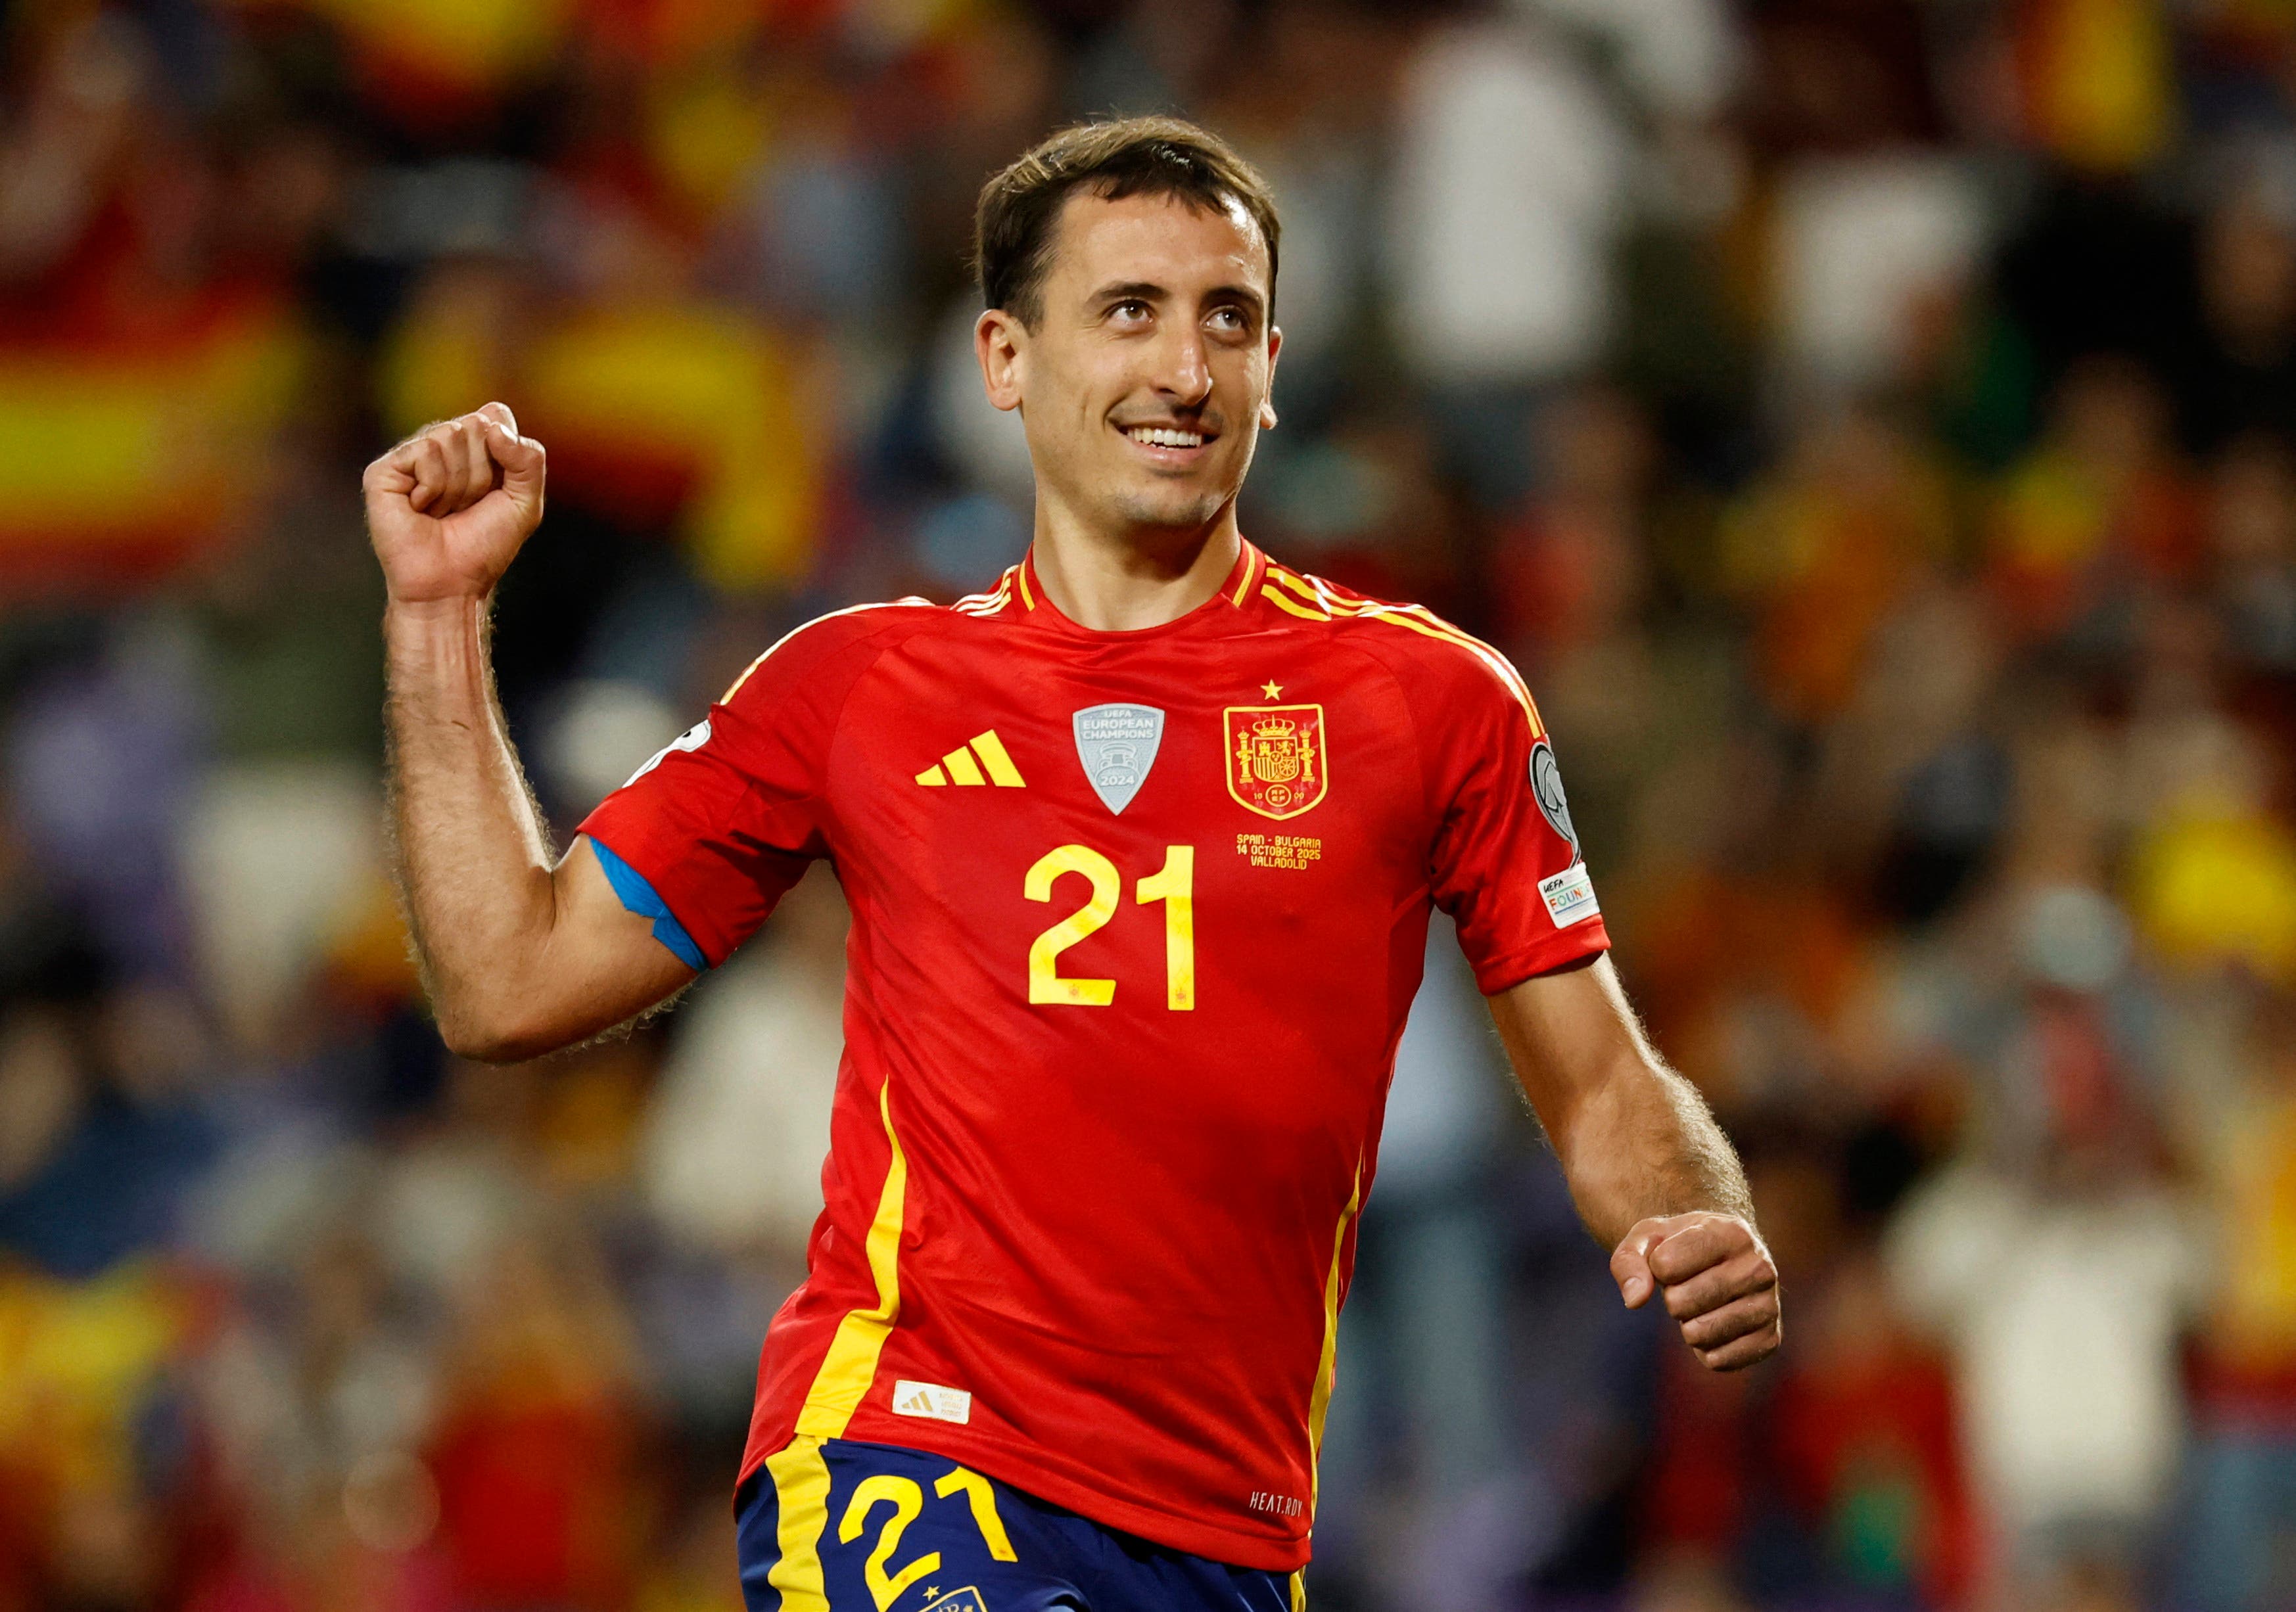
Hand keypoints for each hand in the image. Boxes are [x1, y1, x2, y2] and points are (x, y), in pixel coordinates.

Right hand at [363, 402, 545, 606]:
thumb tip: (491, 420)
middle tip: (467, 506)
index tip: (495, 492)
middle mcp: (438, 445)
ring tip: (443, 511)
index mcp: (470, 447)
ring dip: (458, 484)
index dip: (505, 455)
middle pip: (475, 425)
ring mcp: (410, 456)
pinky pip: (425, 452)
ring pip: (450, 436)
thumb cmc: (484, 546)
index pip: (495, 416)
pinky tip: (421, 508)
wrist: (452, 583)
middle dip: (482, 473)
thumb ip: (528, 458)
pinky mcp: (384, 470)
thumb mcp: (525, 501)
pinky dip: (434, 486)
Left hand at [1611, 1211, 1780, 1370]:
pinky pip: (1719, 1360)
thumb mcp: (1647, 1239)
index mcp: (1731, 1232)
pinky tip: (1715, 1327)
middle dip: (1671, 1298)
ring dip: (1688, 1325)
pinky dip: (1705, 1350)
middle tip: (1687, 1286)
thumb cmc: (1679, 1246)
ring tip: (1702, 1305)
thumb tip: (1634, 1299)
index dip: (1656, 1267)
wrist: (1722, 1259)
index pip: (1665, 1264)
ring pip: (1699, 1334)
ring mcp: (1769, 1304)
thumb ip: (1629, 1261)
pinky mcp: (1771, 1339)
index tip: (1671, 1258)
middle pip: (1681, 1303)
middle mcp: (1759, 1267)